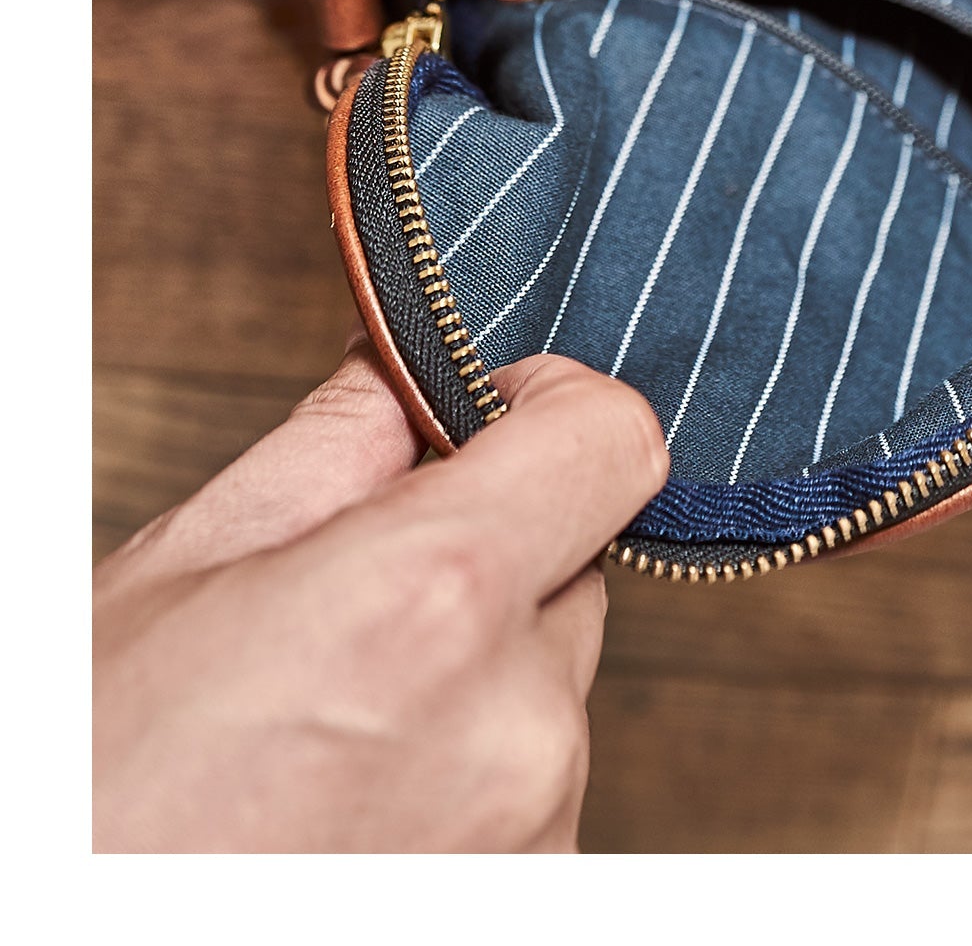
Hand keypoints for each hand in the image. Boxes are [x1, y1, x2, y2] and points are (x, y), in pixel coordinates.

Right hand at [93, 340, 667, 851]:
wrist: (66, 945)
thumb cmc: (84, 792)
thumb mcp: (175, 576)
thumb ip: (333, 449)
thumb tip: (411, 375)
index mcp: (435, 598)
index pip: (613, 439)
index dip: (554, 405)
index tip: (488, 415)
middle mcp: (518, 720)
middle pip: (569, 569)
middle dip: (481, 565)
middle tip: (349, 610)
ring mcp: (536, 828)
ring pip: (547, 684)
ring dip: (471, 680)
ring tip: (325, 733)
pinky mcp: (533, 899)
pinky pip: (535, 788)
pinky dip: (467, 776)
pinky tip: (349, 807)